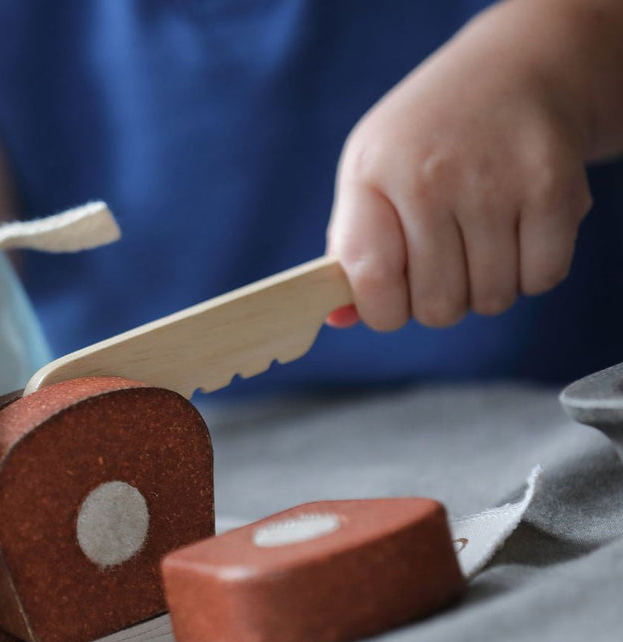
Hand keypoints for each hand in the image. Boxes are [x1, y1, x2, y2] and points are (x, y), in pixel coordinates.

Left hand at [326, 4, 592, 330]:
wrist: (513, 71)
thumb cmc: (423, 141)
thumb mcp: (368, 175)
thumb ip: (351, 249)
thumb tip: (339, 320)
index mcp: (372, 176)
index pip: (372, 281)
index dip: (382, 310)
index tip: (392, 298)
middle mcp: (429, 178)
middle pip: (437, 307)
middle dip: (439, 299)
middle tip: (444, 261)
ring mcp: (494, 183)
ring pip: (491, 299)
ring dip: (487, 285)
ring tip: (481, 238)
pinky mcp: (553, 188)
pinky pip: (541, 278)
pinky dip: (531, 270)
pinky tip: (518, 231)